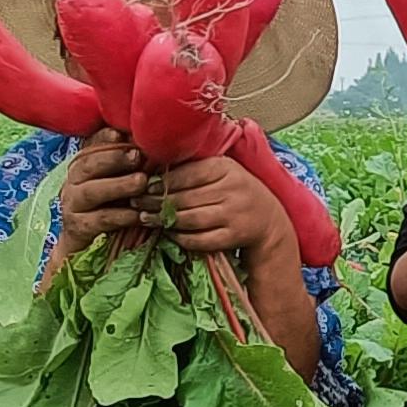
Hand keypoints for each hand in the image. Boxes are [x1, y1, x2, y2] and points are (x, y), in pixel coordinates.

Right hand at [57, 129, 147, 247]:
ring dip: (119, 185)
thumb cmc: (109, 204)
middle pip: (87, 165)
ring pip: (92, 192)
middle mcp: (72, 181)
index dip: (105, 139)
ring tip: (142, 182)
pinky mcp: (79, 228)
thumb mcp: (116, 180)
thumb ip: (127, 162)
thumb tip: (148, 139)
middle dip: (114, 158)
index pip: (90, 146)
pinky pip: (100, 220)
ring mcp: (73, 205)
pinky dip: (121, 216)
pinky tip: (139, 213)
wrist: (85, 242)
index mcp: (81, 165)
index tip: (123, 133)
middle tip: (138, 156)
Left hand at [145, 150, 295, 260]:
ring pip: (190, 218)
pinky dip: (181, 237)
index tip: (144, 185)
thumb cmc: (237, 191)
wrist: (269, 220)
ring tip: (147, 218)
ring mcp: (233, 214)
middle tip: (138, 204)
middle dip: (156, 202)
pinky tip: (169, 232)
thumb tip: (155, 168)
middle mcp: (231, 189)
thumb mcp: (223, 171)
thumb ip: (195, 168)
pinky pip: (200, 239)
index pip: (186, 174)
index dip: (162, 181)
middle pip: (185, 197)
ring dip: (165, 220)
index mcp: (225, 168)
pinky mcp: (233, 236)